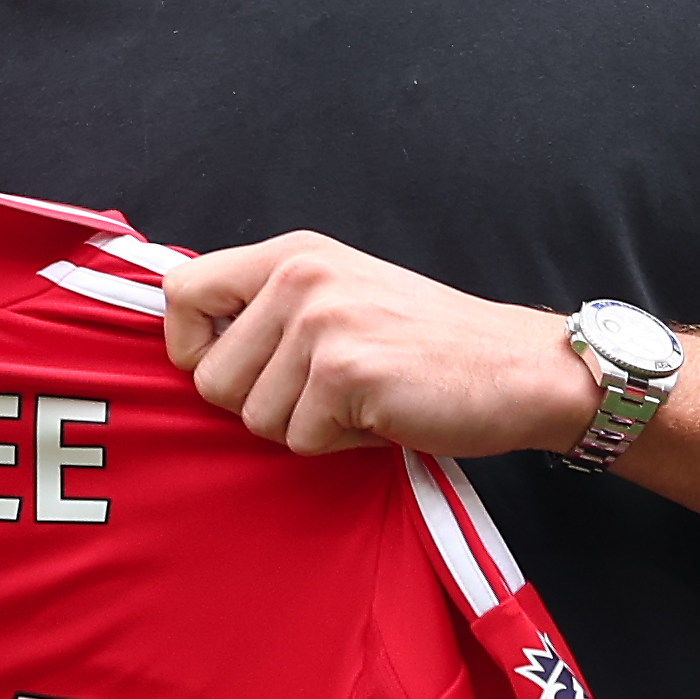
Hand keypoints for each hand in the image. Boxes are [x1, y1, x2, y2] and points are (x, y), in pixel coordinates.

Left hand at [156, 232, 595, 458]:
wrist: (519, 368)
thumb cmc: (427, 347)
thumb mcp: (340, 295)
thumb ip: (268, 310)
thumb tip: (188, 349)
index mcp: (291, 253)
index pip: (180, 290)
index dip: (190, 347)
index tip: (236, 367)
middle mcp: (300, 277)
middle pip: (209, 377)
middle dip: (261, 405)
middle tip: (326, 392)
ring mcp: (321, 322)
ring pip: (253, 417)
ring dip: (305, 427)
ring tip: (359, 399)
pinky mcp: (344, 372)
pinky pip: (299, 440)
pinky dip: (339, 444)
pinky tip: (381, 415)